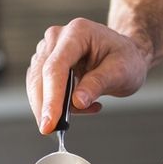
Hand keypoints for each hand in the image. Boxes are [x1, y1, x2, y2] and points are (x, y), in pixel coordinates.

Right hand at [27, 18, 151, 133]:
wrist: (124, 54)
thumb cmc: (125, 58)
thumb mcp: (121, 71)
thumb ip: (98, 84)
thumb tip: (78, 101)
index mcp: (77, 33)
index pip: (56, 67)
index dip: (51, 98)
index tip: (49, 123)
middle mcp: (57, 37)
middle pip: (40, 76)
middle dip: (45, 107)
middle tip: (55, 130)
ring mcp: (48, 49)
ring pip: (36, 84)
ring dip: (52, 106)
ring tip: (87, 107)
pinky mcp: (44, 63)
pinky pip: (42, 88)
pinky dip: (56, 104)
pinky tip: (81, 103)